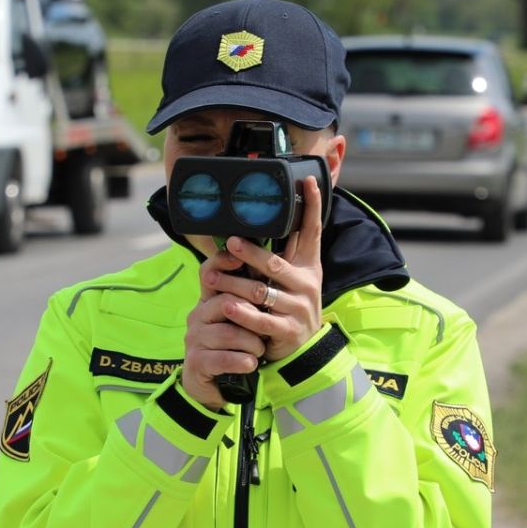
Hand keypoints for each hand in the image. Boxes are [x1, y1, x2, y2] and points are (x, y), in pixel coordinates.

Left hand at [181, 176, 324, 407]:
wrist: (303, 346)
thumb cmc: (288, 302)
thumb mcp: (290, 277)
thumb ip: (280, 252)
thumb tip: (262, 218)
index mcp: (307, 265)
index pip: (312, 230)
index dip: (313, 206)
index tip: (309, 181)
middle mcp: (306, 283)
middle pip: (276, 264)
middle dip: (252, 253)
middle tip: (230, 242)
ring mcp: (299, 308)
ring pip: (262, 292)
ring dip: (235, 284)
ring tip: (214, 278)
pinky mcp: (289, 330)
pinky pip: (262, 320)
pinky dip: (243, 314)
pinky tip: (227, 307)